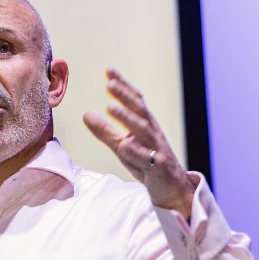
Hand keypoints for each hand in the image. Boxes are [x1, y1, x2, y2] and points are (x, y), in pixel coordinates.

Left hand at [83, 67, 196, 218]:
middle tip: (110, 83)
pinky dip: (135, 152)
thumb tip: (86, 113)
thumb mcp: (122, 146)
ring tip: (111, 107)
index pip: (135, 100)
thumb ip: (105, 131)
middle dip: (126, 96)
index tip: (109, 70)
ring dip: (127, 118)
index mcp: (145, 124)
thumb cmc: (146, 162)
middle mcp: (152, 133)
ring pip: (143, 131)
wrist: (172, 189)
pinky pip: (147, 159)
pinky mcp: (158, 168)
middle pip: (140, 110)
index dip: (123, 85)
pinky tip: (123, 146)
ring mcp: (156, 149)